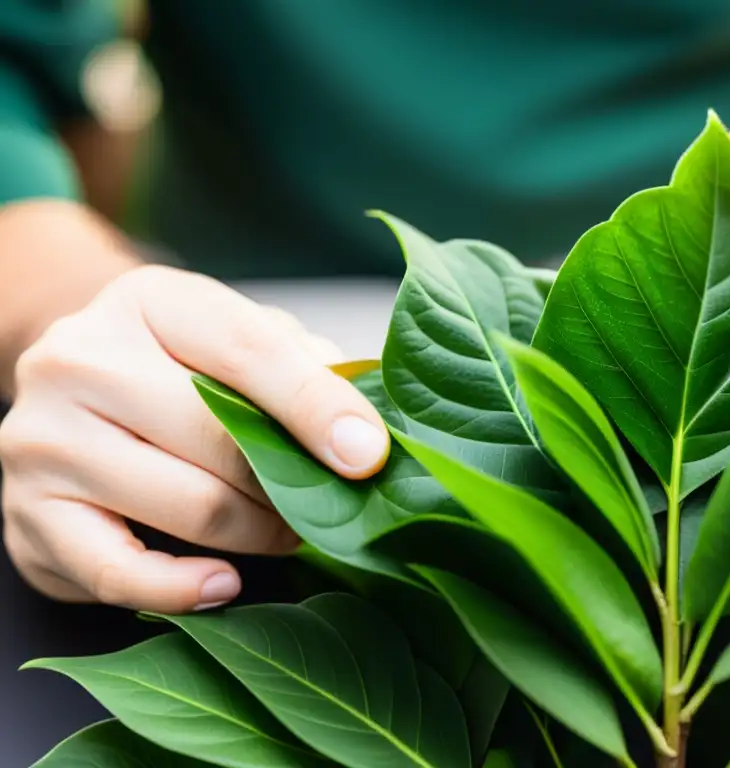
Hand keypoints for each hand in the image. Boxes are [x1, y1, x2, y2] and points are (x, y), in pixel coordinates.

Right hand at [0, 265, 389, 612]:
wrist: (79, 389)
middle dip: (293, 484)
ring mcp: (42, 439)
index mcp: (148, 302)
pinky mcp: (28, 517)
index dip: (318, 407)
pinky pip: (119, 572)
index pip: (247, 351)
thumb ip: (304, 370)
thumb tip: (363, 433)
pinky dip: (184, 589)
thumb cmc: (183, 367)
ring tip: (289, 532)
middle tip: (333, 506)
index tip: (369, 455)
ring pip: (189, 507)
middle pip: (220, 438)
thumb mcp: (240, 340)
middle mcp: (78, 361)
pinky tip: (225, 584)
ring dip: (259, 533)